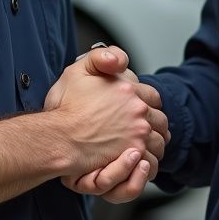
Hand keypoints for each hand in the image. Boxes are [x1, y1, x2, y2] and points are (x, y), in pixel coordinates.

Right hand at [45, 47, 165, 176]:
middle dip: (154, 125)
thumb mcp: (78, 70)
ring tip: (143, 146)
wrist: (58, 136)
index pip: (152, 96)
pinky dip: (149, 162)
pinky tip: (139, 161)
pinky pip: (151, 160)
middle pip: (160, 120)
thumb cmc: (65, 108)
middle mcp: (137, 110)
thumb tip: (120, 61)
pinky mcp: (132, 153)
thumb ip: (102, 57)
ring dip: (154, 144)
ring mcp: (137, 133)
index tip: (140, 110)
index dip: (147, 103)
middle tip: (144, 130)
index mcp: (128, 89)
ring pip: (159, 141)